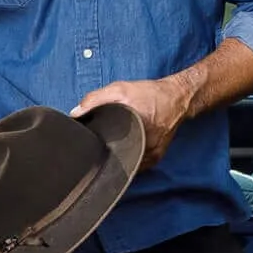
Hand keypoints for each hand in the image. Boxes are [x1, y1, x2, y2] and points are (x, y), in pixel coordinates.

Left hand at [72, 72, 196, 169]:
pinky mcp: (155, 158)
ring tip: (113, 145)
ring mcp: (151, 157)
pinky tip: (126, 146)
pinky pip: (137, 164)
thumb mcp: (120, 89)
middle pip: (116, 159)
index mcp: (134, 132)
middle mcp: (144, 148)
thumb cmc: (150, 94)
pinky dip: (129, 156)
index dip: (95, 148)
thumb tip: (76, 113)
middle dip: (106, 152)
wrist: (177, 98)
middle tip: (100, 143)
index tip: (88, 146)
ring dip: (118, 156)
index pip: (108, 150)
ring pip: (127, 164)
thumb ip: (95, 99)